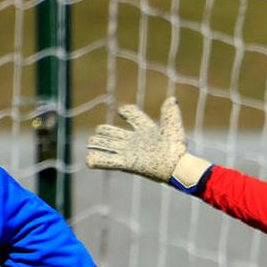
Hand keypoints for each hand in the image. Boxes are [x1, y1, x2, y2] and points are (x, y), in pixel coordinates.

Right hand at [86, 97, 211, 190]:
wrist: (177, 167)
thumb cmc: (177, 149)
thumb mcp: (173, 127)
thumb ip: (170, 113)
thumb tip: (172, 99)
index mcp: (146, 131)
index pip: (135, 117)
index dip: (128, 112)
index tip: (122, 111)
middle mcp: (136, 142)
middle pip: (114, 134)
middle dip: (104, 131)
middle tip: (99, 131)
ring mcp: (129, 153)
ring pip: (107, 145)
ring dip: (97, 143)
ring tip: (90, 143)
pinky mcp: (126, 164)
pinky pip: (108, 161)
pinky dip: (97, 160)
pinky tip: (90, 160)